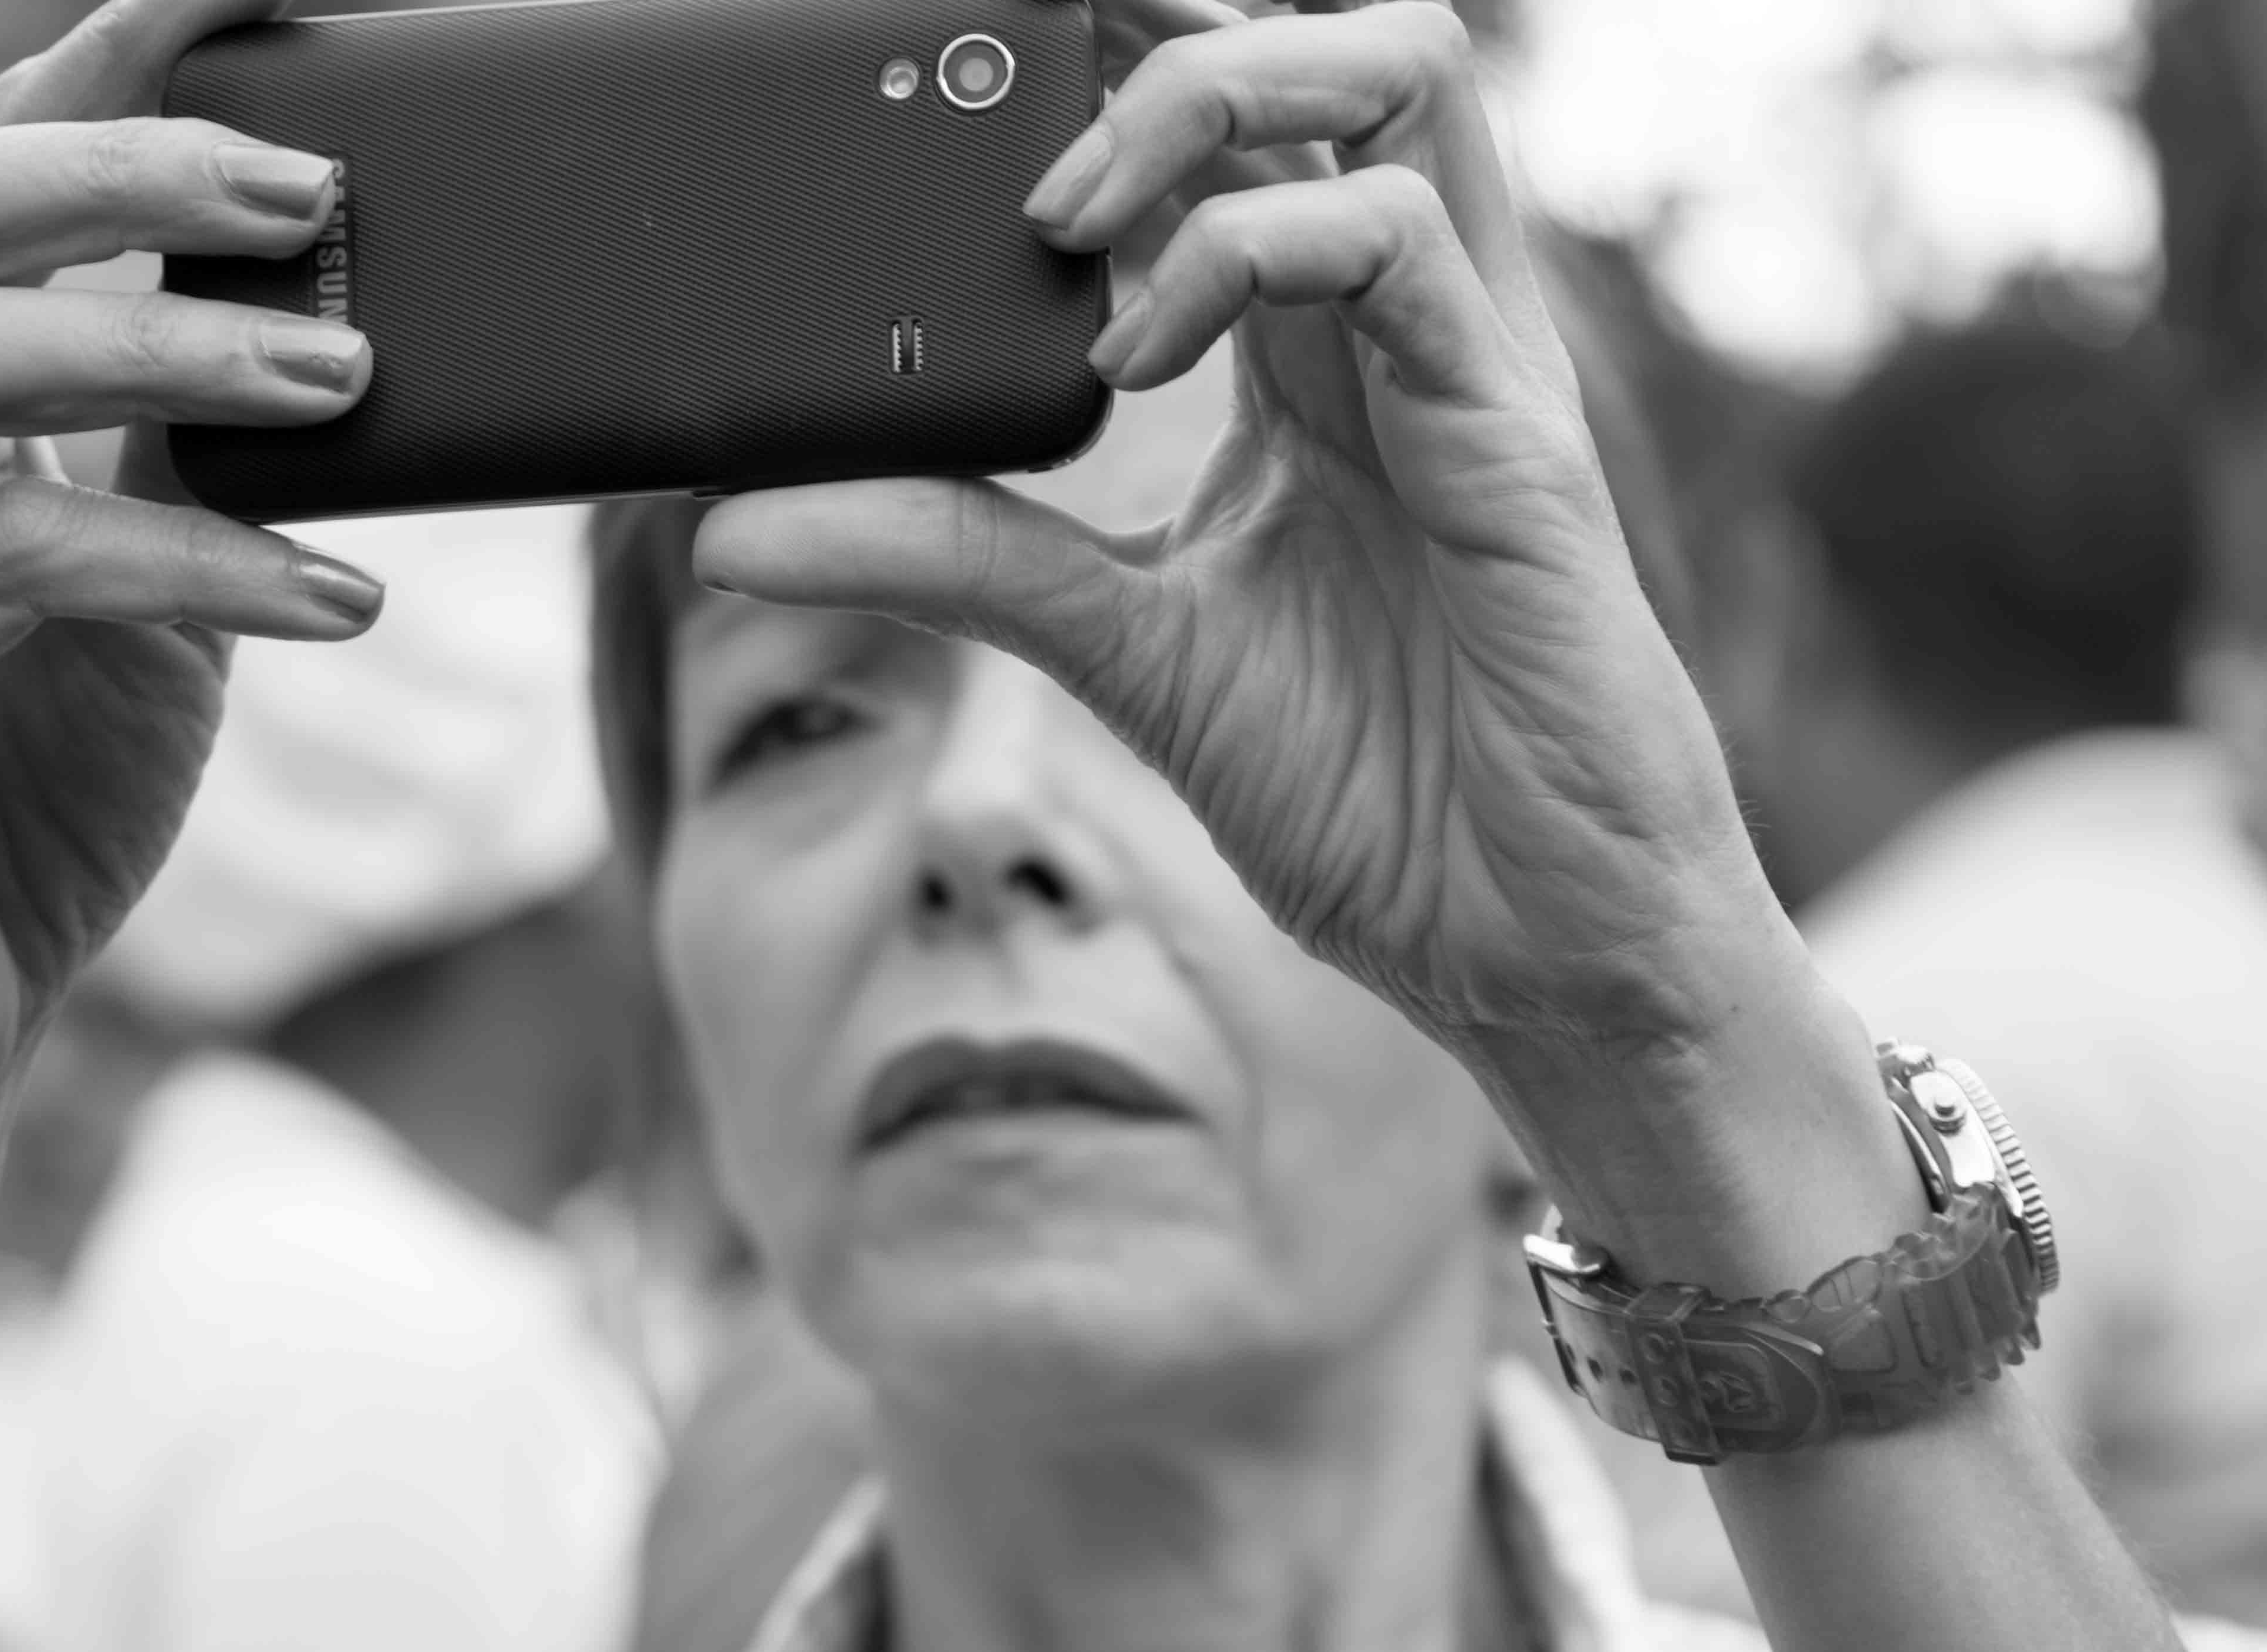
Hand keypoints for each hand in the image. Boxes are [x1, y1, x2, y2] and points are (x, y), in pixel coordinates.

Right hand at [0, 0, 386, 1172]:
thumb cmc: (20, 796)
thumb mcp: (133, 589)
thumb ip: (175, 452)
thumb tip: (325, 327)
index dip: (104, 67)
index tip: (256, 6)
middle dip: (130, 171)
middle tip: (320, 193)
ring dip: (170, 352)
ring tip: (348, 384)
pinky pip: (17, 569)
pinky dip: (199, 566)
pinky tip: (341, 601)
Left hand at [691, 0, 1791, 1065]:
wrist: (1531, 946)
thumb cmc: (1380, 798)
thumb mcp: (1121, 651)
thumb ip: (954, 561)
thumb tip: (734, 534)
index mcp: (1321, 361)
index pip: (1245, 128)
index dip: (1123, 71)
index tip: (968, 120)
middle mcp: (1407, 330)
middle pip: (1338, 48)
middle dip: (1174, 41)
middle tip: (1024, 151)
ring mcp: (1472, 365)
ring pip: (1400, 71)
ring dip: (1210, 103)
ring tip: (1073, 234)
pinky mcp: (1514, 433)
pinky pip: (1402, 240)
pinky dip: (1248, 254)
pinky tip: (1144, 361)